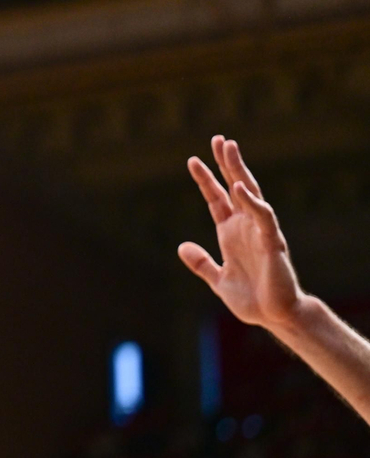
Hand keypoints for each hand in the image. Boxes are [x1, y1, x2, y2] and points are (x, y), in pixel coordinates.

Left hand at [180, 136, 305, 331]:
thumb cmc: (252, 299)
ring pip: (250, 193)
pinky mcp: (272, 242)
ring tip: (229, 148)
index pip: (216, 199)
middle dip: (226, 164)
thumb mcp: (217, 280)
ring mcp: (259, 232)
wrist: (275, 317)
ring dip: (239, 170)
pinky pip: (262, 216)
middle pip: (234, 187)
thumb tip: (181, 247)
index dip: (206, 180)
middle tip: (219, 139)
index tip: (193, 160)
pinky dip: (251, 201)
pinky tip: (239, 186)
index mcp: (230, 232)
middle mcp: (245, 227)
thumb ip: (201, 263)